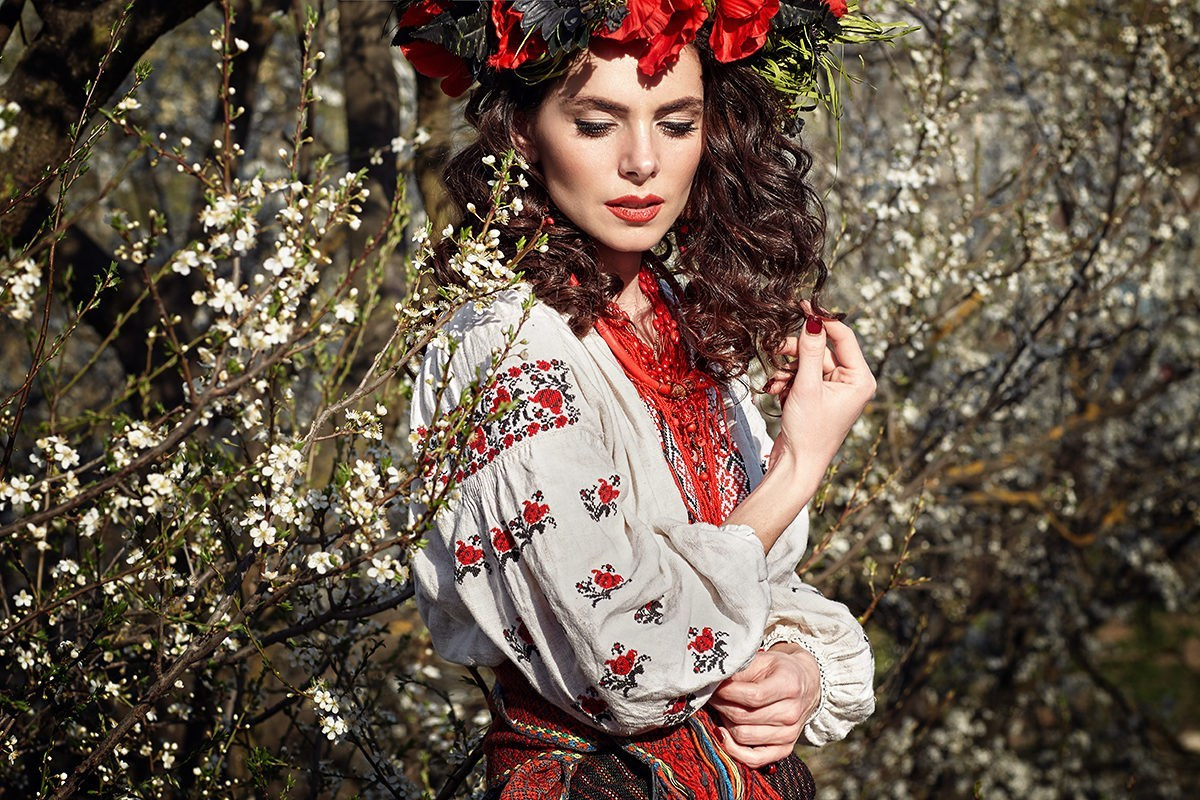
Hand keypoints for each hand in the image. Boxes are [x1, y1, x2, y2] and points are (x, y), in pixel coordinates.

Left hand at [708, 645, 820, 768]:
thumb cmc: (780, 670)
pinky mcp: (785, 749)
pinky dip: (734, 750)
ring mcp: (790, 734)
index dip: (727, 692)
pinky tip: (724, 734)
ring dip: (724, 723)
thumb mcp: (763, 659)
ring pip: (743, 736)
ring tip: (721, 709)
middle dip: (721, 705)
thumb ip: (741, 669)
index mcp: (789, 686)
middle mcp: (792, 713)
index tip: (714, 686)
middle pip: (744, 717)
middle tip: (712, 696)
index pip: (752, 696)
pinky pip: (754, 759)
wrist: (807, 684)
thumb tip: (715, 680)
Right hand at [765, 314, 875, 473]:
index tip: (803, 304)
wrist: (796, 466)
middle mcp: (852, 382)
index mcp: (860, 379)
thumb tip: (813, 320)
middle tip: (776, 349)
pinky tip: (777, 392)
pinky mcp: (819, 396)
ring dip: (788, 369)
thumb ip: (810, 351)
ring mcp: (835, 390)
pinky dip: (787, 380)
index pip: (844, 337)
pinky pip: (802, 376)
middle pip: (821, 349)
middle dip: (797, 352)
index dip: (823, 319)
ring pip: (808, 362)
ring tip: (776, 384)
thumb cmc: (808, 432)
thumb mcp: (807, 387)